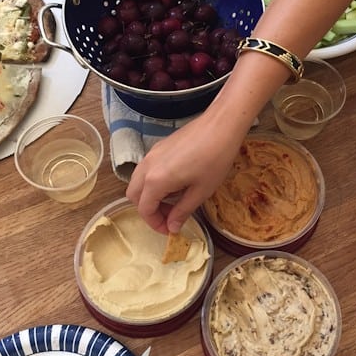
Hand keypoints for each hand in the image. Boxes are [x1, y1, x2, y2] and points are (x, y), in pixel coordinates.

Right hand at [125, 112, 245, 233]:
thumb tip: (172, 227)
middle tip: (169, 216)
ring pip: (138, 181)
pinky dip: (153, 181)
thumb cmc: (215, 159)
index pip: (144, 209)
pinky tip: (175, 183)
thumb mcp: (201, 191)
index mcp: (155, 180)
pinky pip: (146, 169)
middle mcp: (147, 166)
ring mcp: (151, 154)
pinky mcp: (159, 146)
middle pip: (134, 195)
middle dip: (148, 210)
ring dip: (149, 195)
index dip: (155, 224)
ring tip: (173, 201)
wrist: (221, 126)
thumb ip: (182, 211)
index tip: (170, 230)